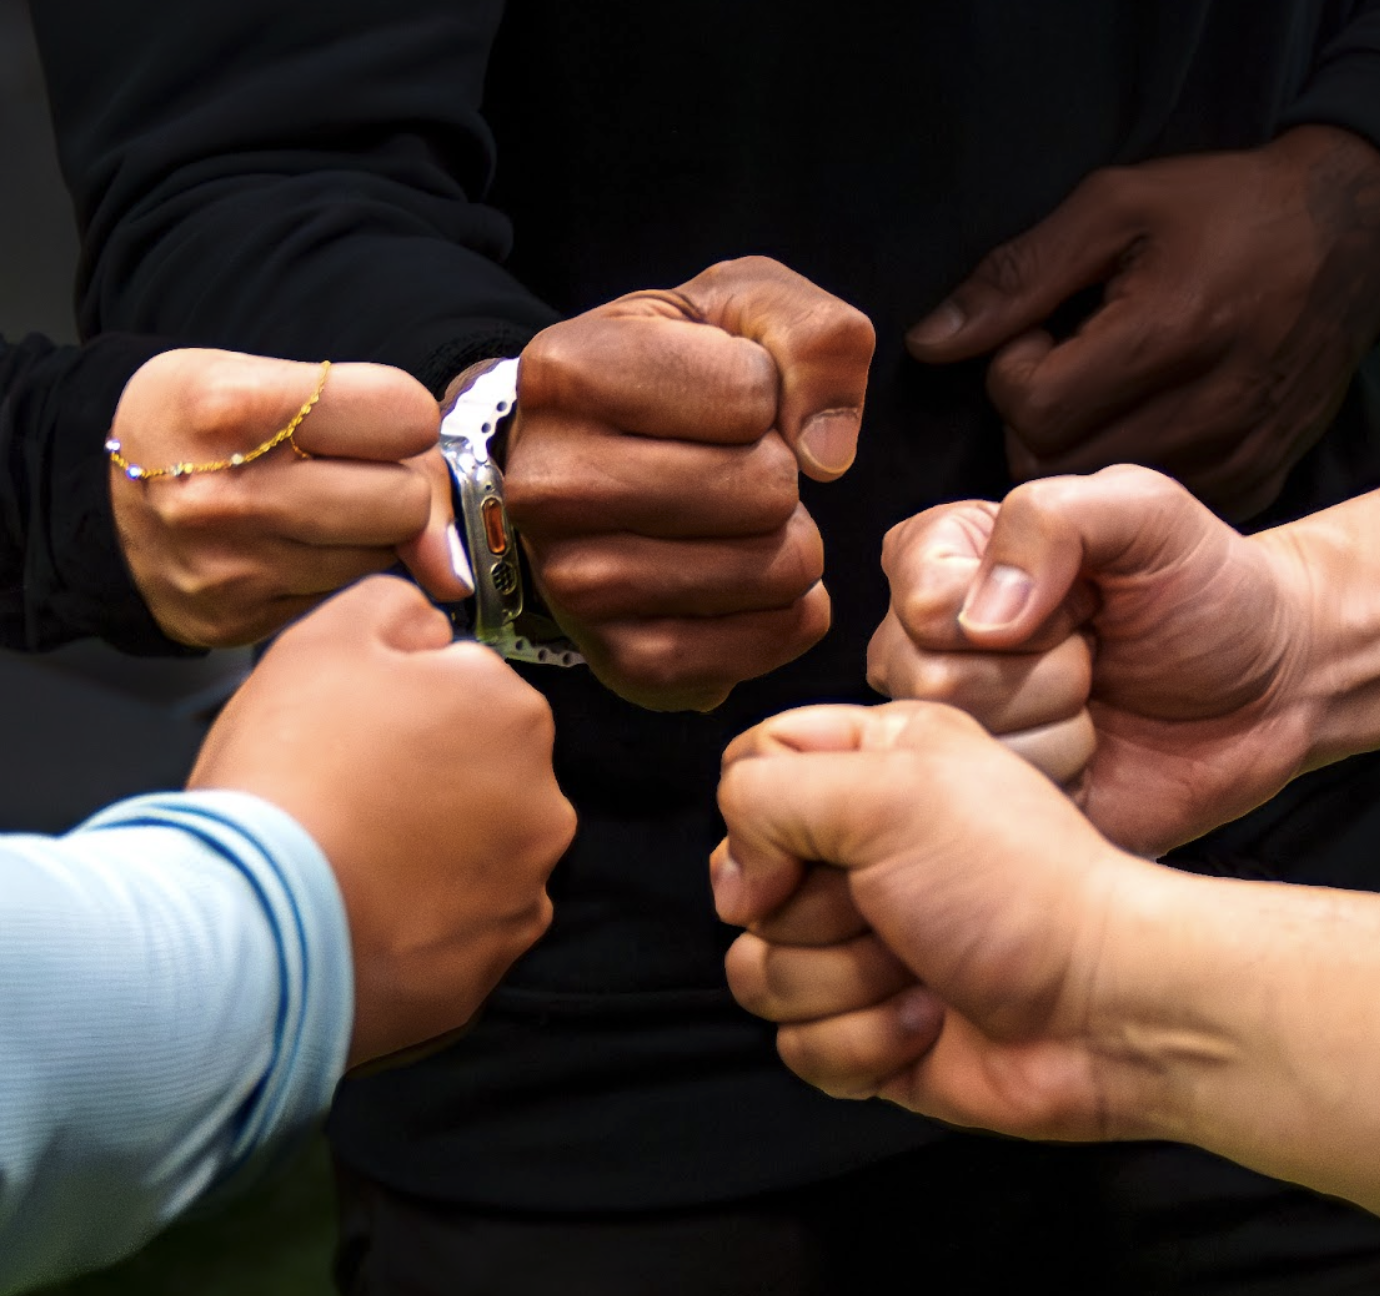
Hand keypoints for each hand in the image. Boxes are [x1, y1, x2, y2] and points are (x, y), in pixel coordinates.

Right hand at [110, 350, 472, 646]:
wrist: (86, 492)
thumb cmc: (192, 426)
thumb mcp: (267, 383)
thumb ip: (380, 437)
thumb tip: (452, 555)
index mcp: (238, 408)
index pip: (408, 415)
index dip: (405, 420)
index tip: (376, 422)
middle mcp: (231, 494)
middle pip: (403, 502)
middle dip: (396, 487)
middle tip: (347, 474)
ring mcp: (234, 566)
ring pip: (382, 558)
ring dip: (368, 536)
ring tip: (311, 510)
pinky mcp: (239, 618)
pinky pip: (343, 597)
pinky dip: (334, 573)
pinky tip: (290, 548)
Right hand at [187, 575, 575, 1066]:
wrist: (255, 919)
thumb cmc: (288, 774)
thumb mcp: (325, 638)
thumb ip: (395, 607)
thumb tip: (430, 625)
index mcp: (513, 711)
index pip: (466, 688)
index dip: (401, 705)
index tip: (355, 733)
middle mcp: (543, 798)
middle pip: (483, 770)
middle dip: (430, 776)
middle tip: (349, 795)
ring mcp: (526, 883)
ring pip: (480, 847)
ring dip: (434, 847)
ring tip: (354, 857)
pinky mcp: (498, 954)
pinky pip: (468, 920)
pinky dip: (430, 915)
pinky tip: (372, 908)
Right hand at [497, 255, 873, 710]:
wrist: (591, 472)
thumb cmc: (675, 378)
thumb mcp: (741, 312)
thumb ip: (815, 336)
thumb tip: (828, 454)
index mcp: (566, 373)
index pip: (750, 394)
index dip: (765, 394)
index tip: (716, 401)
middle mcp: (551, 485)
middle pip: (766, 490)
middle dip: (779, 475)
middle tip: (730, 470)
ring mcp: (579, 585)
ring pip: (777, 570)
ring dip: (787, 541)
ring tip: (732, 523)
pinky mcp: (626, 660)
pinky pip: (772, 638)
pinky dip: (788, 609)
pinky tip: (743, 577)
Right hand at [716, 702, 1379, 1212]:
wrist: (1110, 1011)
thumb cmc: (1019, 885)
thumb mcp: (890, 791)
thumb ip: (768, 794)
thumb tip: (735, 881)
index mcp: (868, 766)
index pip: (746, 772)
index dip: (757, 821)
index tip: (807, 853)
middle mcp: (854, 849)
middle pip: (739, 886)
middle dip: (812, 914)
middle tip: (887, 908)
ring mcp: (855, 942)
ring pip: (757, 970)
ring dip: (842, 981)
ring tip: (918, 966)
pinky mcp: (863, 1024)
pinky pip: (796, 1044)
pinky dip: (864, 1040)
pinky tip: (926, 1020)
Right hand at [868, 465, 1317, 856]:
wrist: (1271, 684)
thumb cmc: (1204, 586)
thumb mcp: (1145, 513)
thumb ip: (1050, 520)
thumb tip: (982, 619)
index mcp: (942, 557)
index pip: (924, 601)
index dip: (1019, 607)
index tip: (1081, 597)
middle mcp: (927, 639)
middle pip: (931, 677)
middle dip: (1046, 669)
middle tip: (1096, 651)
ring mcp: (954, 715)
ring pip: (963, 739)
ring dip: (1058, 722)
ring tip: (1096, 697)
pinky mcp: (988, 784)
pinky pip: (995, 796)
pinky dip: (1065, 771)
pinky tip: (1091, 748)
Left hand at [907, 126, 1379, 519]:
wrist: (1355, 232)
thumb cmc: (1224, 210)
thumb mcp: (1113, 208)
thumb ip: (1015, 276)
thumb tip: (930, 342)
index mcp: (1169, 334)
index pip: (1031, 407)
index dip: (1013, 368)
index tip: (1038, 331)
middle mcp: (1209, 409)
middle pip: (1052, 463)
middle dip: (1033, 415)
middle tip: (1065, 361)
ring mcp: (1236, 453)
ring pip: (1093, 492)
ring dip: (1073, 445)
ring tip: (1103, 384)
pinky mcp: (1254, 478)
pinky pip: (1147, 503)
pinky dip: (1123, 467)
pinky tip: (1141, 415)